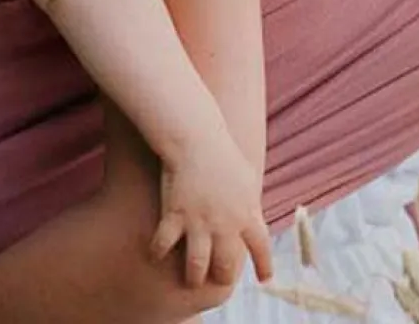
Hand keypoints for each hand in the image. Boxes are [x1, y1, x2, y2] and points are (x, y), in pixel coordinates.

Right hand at [149, 127, 271, 287]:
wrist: (195, 138)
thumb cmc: (222, 151)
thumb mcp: (247, 177)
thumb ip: (251, 200)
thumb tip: (255, 212)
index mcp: (248, 215)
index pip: (262, 249)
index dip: (264, 266)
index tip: (264, 278)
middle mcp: (226, 225)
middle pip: (226, 264)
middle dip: (222, 275)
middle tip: (218, 278)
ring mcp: (199, 222)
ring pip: (197, 264)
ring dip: (194, 275)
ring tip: (191, 280)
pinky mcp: (175, 214)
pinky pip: (165, 243)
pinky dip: (158, 250)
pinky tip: (154, 254)